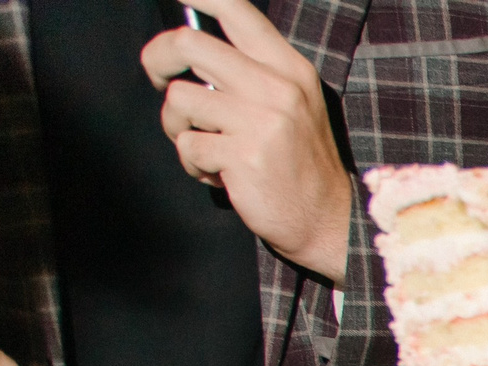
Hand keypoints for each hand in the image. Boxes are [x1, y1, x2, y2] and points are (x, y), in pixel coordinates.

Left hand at [141, 0, 351, 281]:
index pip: (236, 9)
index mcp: (289, 69)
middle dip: (157, 60)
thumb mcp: (291, 105)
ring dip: (177, 126)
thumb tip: (189, 50)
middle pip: (188, 44)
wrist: (330, 222)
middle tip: (159, 78)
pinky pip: (187, 145)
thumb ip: (251, 73)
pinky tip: (218, 174)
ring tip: (203, 146)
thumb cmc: (299, 164)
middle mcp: (277, 88)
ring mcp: (262, 122)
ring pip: (179, 99)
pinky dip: (193, 163)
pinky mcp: (243, 156)